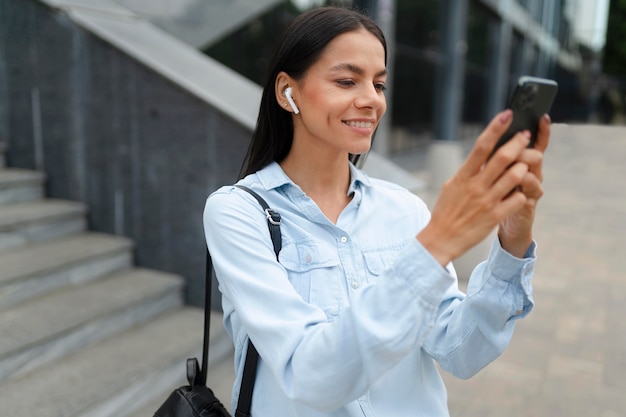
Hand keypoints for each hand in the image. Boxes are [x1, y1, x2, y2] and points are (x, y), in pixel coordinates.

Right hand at [417, 110, 549, 265]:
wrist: (441, 239)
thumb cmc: (446, 211)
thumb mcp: (451, 186)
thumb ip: (467, 171)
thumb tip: (479, 156)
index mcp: (463, 176)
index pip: (481, 146)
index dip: (496, 128)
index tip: (508, 114)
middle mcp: (476, 186)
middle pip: (503, 157)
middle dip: (518, 142)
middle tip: (525, 136)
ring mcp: (487, 201)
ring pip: (515, 176)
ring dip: (524, 167)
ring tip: (525, 165)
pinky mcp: (495, 216)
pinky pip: (518, 199)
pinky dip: (523, 193)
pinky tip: (521, 193)